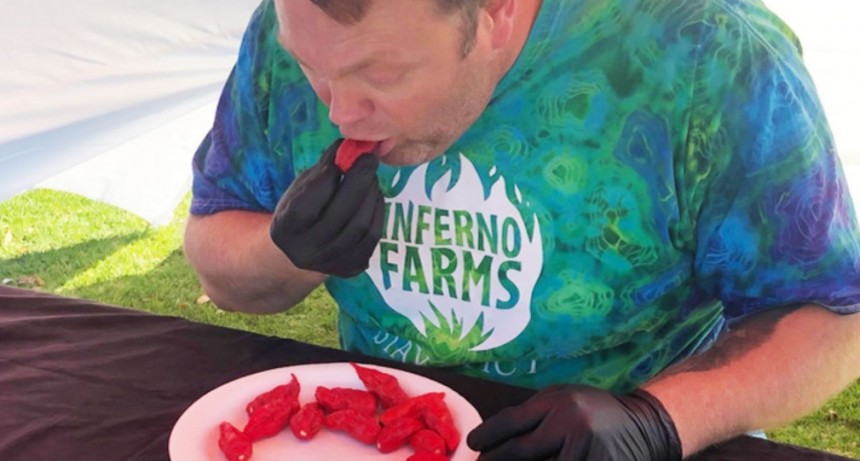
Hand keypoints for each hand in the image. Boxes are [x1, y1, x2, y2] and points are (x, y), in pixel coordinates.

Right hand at [270, 139, 383, 277]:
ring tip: (371, 178)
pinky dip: (376, 212)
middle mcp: (304, 252)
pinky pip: (372, 237)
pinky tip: (374, 196)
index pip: (305, 206)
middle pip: (338, 216)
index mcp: (285, 229)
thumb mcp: (302, 187)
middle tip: (368, 159)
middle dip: (357, 183)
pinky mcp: (350, 268)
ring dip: (370, 196)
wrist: (302, 250)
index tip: (340, 159)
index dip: (325, 181)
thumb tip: (348, 145)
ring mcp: (329, 264)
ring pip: (359, 227)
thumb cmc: (302, 209)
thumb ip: (323, 168)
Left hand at [467, 385, 680, 460]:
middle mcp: (573, 427)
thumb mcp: (564, 398)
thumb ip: (533, 413)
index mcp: (561, 403)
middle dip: (495, 460)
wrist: (643, 427)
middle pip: (522, 451)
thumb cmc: (594, 411)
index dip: (488, 435)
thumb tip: (495, 436)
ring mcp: (587, 454)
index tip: (473, 445)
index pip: (513, 421)